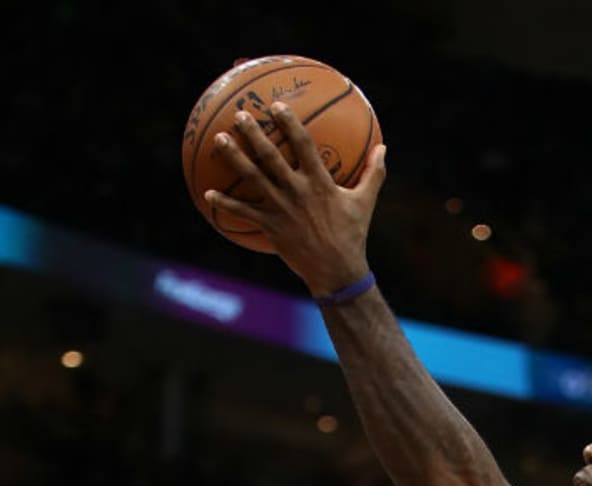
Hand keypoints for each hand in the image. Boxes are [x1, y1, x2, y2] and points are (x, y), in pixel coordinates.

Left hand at [208, 104, 386, 297]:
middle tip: (239, 115)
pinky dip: (225, 203)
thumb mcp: (366, 203)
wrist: (338, 272)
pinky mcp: (271, 227)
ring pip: (253, 178)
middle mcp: (297, 192)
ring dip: (234, 158)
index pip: (302, 144)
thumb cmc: (353, 236)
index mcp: (319, 182)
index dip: (289, 123)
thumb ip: (373, 173)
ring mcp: (281, 209)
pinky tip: (208, 192)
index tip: (276, 106)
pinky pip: (244, 213)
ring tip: (219, 140)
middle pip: (270, 156)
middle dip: (253, 133)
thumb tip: (383, 148)